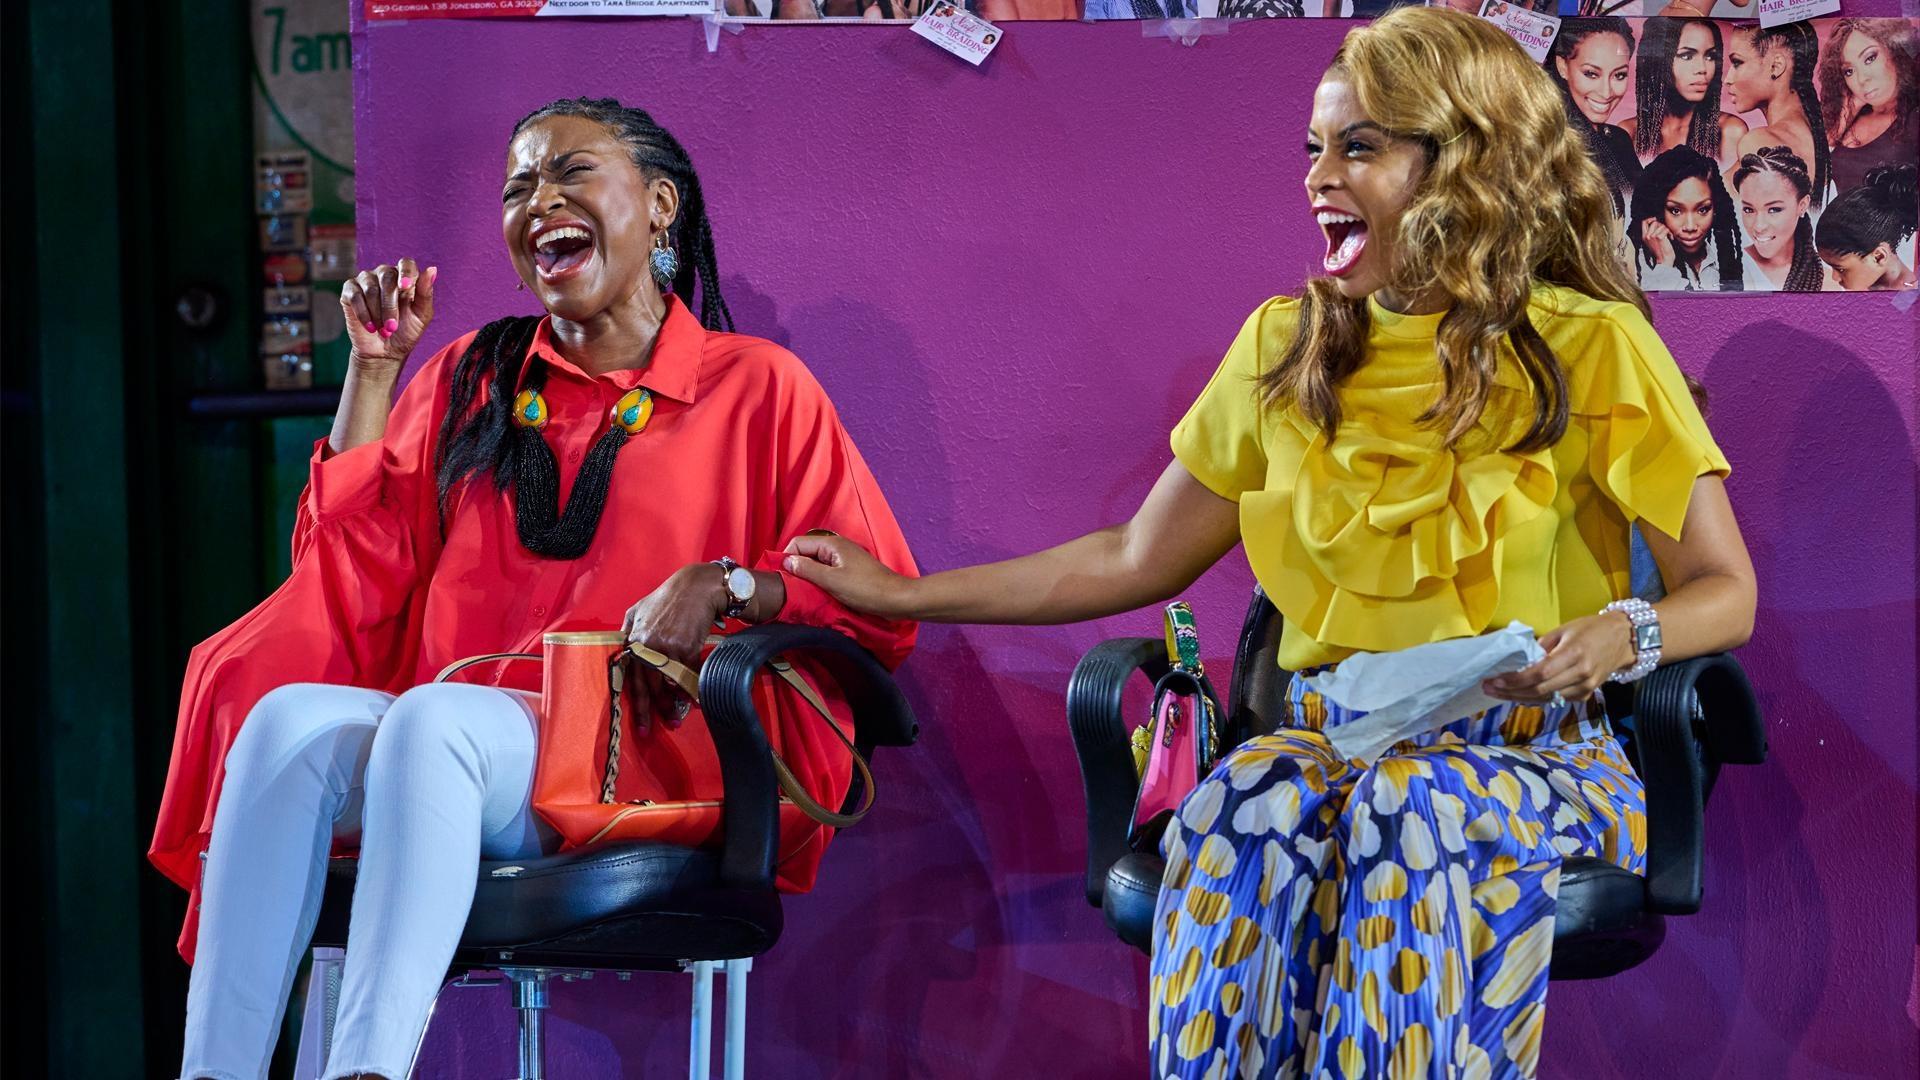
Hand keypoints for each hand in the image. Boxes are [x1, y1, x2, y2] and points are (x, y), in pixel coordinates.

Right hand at [339, 258, 436, 375]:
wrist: (385, 352)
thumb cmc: (406, 332)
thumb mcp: (421, 315)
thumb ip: (426, 293)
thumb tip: (432, 269)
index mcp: (404, 277)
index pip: (406, 263)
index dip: (405, 273)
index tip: (405, 287)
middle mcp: (384, 274)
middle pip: (387, 277)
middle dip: (390, 305)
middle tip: (392, 326)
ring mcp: (366, 281)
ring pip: (370, 289)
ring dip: (378, 313)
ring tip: (384, 330)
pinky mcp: (349, 292)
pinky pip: (355, 296)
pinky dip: (363, 314)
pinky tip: (370, 327)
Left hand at [621, 563, 726, 722]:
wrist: (696, 587)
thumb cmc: (668, 598)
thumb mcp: (639, 608)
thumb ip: (628, 628)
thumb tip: (621, 647)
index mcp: (633, 639)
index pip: (630, 678)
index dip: (636, 703)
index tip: (640, 725)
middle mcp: (646, 645)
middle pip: (648, 686)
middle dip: (655, 710)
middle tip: (661, 727)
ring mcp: (666, 647)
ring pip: (668, 684)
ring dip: (673, 704)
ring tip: (676, 719)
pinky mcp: (686, 647)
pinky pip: (687, 675)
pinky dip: (691, 689)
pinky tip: (693, 701)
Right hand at [782, 533, 911, 617]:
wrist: (895, 599)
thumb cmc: (865, 589)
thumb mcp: (832, 581)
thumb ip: (807, 570)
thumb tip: (787, 561)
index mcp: (832, 544)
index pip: (798, 543)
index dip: (787, 558)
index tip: (782, 577)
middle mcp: (837, 546)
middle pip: (807, 551)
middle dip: (797, 566)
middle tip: (791, 587)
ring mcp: (844, 558)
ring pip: (816, 562)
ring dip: (808, 575)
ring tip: (803, 591)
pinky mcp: (850, 570)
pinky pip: (827, 570)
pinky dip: (820, 579)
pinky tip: (819, 592)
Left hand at [1483, 612, 1637, 704]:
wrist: (1623, 639)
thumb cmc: (1590, 629)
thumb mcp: (1564, 630)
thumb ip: (1541, 646)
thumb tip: (1518, 659)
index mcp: (1573, 654)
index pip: (1539, 674)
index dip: (1515, 680)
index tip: (1494, 680)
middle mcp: (1580, 674)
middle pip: (1539, 690)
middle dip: (1511, 692)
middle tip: (1488, 688)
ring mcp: (1585, 687)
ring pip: (1546, 699)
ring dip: (1519, 698)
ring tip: (1498, 693)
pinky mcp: (1586, 694)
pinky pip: (1556, 700)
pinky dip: (1535, 698)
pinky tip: (1519, 694)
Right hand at [1640, 219, 1674, 267]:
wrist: (1664, 260)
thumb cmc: (1661, 252)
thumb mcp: (1653, 242)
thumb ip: (1652, 232)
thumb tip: (1657, 222)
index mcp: (1644, 237)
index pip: (1644, 222)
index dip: (1650, 218)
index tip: (1656, 219)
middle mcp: (1647, 236)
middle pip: (1654, 222)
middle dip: (1662, 225)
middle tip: (1665, 231)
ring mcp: (1652, 236)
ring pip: (1661, 225)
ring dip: (1667, 229)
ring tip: (1668, 236)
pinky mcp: (1659, 237)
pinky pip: (1666, 229)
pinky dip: (1670, 233)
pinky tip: (1671, 238)